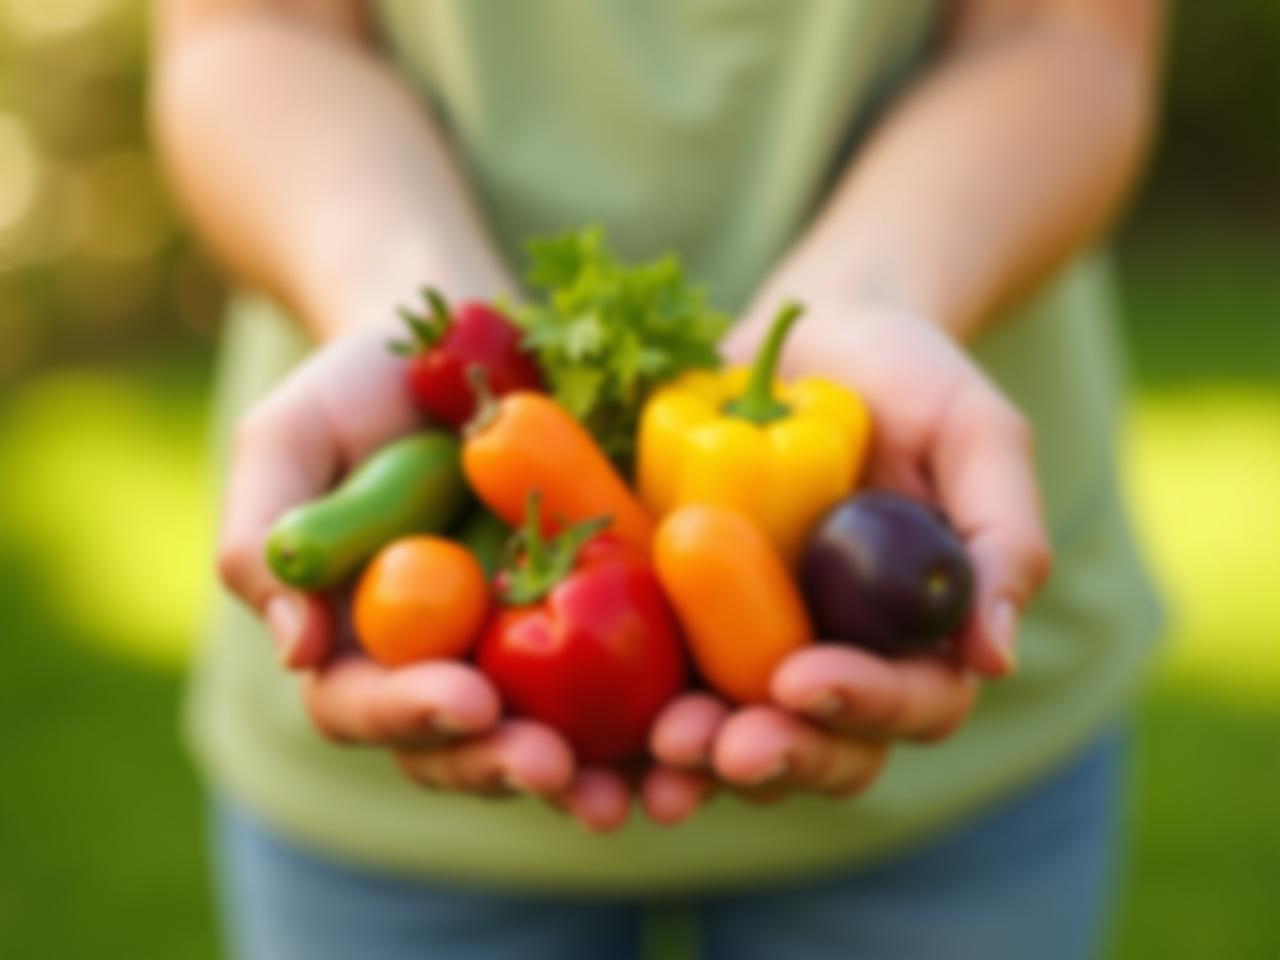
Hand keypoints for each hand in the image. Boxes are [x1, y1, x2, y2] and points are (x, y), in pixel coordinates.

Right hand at [216, 325, 631, 831]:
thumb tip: (298, 649)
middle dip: (501, 764)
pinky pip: (623, 684)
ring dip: (586, 774)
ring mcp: (518, 646)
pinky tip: (689, 731)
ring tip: (631, 791)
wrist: (454, 339)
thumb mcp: (288, 442)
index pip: (364, 705)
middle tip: (550, 765)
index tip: (466, 699)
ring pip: (544, 736)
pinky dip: (652, 718)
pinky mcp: (593, 616)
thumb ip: (266, 538)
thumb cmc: (354, 389)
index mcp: (356, 639)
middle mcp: (438, 661)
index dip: (409, 712)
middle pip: (459, 745)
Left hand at [641, 292, 1050, 823]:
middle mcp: (843, 659)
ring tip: (663, 748)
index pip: (914, 703)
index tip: (799, 679)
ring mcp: (762, 649)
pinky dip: (637, 724)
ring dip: (705, 762)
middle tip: (726, 749)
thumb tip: (993, 657)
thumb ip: (1004, 534)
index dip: (862, 705)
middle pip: (826, 747)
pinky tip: (611, 731)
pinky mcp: (691, 625)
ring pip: (743, 739)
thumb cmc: (909, 379)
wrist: (811, 341)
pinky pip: (667, 688)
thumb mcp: (976, 434)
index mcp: (922, 636)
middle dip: (780, 757)